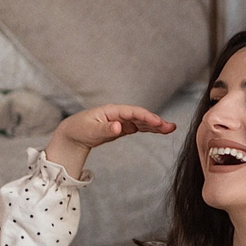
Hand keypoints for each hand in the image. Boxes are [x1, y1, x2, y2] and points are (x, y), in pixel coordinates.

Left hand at [44, 105, 176, 176]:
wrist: (73, 134)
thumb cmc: (80, 130)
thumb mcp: (91, 130)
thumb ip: (106, 129)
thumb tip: (120, 127)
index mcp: (112, 111)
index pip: (133, 112)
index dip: (147, 117)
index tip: (158, 122)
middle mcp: (119, 114)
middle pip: (141, 116)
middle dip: (156, 121)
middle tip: (171, 127)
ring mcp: (122, 121)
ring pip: (142, 122)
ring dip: (155, 125)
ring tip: (170, 129)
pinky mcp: (122, 128)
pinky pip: (138, 128)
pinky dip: (149, 129)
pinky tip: (159, 131)